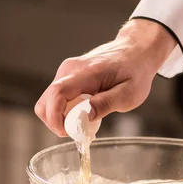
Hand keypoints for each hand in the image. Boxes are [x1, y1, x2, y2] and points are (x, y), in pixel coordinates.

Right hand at [35, 19, 175, 135]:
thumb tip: (84, 117)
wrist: (136, 51)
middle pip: (46, 101)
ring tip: (86, 121)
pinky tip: (85, 112)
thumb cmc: (135, 72)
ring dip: (62, 117)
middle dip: (55, 122)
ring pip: (50, 101)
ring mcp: (67, 71)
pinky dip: (66, 110)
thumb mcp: (129, 94)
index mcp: (86, 73)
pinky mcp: (68, 76)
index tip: (66, 132)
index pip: (56, 94)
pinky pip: (58, 97)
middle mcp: (70, 69)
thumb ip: (106, 104)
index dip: (54, 117)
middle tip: (78, 131)